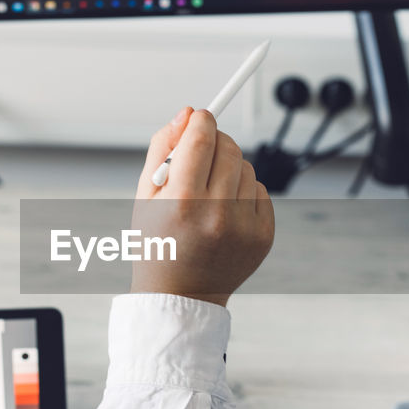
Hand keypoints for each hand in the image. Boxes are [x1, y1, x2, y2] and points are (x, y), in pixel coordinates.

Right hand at [130, 107, 273, 305]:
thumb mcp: (145, 195)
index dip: (201, 121)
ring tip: (210, 193)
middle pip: (229, 148)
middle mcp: (217, 215)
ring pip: (247, 168)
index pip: (201, 139)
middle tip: (202, 153)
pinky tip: (225, 212)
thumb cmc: (158, 243)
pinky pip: (260, 192)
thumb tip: (187, 114)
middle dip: (215, 141)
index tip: (199, 118)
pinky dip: (244, 193)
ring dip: (230, 169)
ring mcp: (244, 228)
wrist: (181, 295)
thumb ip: (161, 148)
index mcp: (182, 203)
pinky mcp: (263, 236)